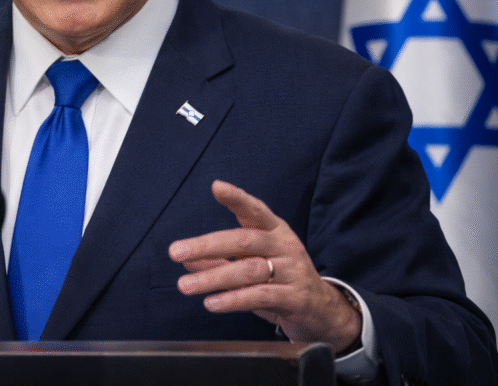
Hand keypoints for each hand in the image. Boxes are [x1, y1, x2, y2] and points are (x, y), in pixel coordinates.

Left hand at [168, 180, 360, 352]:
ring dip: (213, 278)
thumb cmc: (281, 280)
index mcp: (275, 231)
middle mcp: (284, 246)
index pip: (255, 210)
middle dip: (206, 245)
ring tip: (185, 285)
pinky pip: (261, 296)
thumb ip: (220, 261)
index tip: (216, 187)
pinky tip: (211, 302)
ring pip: (248, 270)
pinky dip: (233, 299)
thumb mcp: (251, 265)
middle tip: (176, 251)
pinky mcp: (296, 297)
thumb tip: (186, 258)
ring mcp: (292, 271)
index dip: (237, 198)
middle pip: (243, 240)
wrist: (322, 311)